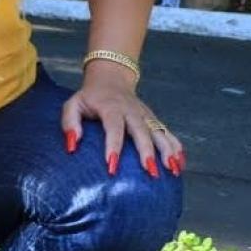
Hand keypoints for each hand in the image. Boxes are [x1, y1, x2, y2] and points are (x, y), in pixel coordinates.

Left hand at [61, 62, 183, 177]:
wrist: (111, 79)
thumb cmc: (89, 97)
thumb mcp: (72, 105)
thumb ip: (69, 123)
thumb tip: (71, 145)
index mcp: (111, 108)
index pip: (113, 128)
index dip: (113, 147)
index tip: (112, 166)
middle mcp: (132, 111)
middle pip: (142, 132)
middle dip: (147, 152)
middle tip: (150, 171)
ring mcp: (145, 114)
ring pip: (159, 132)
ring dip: (167, 151)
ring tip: (173, 169)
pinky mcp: (153, 118)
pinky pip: (166, 132)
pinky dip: (175, 146)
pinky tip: (180, 162)